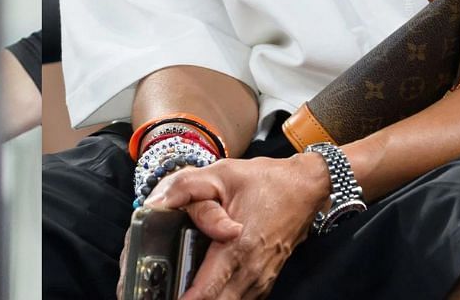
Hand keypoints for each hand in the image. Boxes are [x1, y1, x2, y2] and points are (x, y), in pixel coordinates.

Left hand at [133, 152, 331, 299]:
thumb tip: (155, 205)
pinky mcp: (265, 280)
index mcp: (238, 248)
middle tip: (162, 293)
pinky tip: (203, 291)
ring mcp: (261, 279)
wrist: (304, 189)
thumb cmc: (262, 181)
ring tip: (178, 290)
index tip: (161, 295)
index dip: (183, 299)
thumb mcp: (219, 173)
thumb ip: (184, 187)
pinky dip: (221, 299)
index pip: (206, 291)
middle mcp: (251, 270)